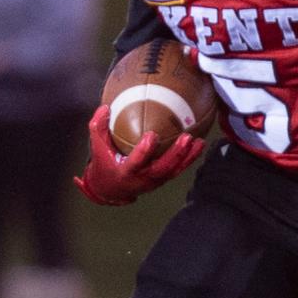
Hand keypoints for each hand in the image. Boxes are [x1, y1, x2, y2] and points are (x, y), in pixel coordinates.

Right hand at [74, 105, 203, 204]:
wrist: (111, 190)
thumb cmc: (104, 165)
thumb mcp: (98, 148)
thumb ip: (99, 127)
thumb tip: (105, 107)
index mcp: (126, 171)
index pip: (136, 161)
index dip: (144, 151)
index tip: (152, 135)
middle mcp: (143, 178)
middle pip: (163, 168)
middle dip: (176, 154)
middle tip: (186, 137)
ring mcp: (155, 180)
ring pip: (174, 170)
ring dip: (188, 156)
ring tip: (199, 141)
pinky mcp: (163, 179)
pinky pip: (178, 169)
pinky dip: (189, 159)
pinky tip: (199, 145)